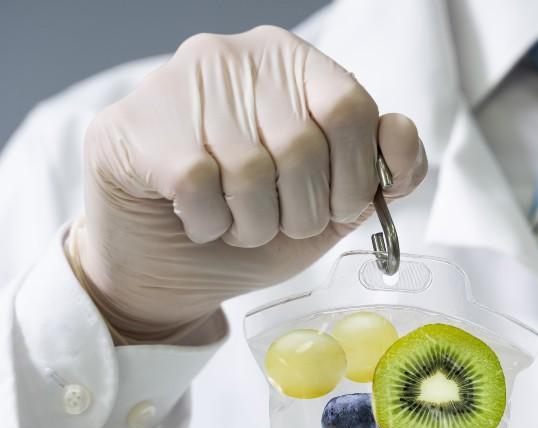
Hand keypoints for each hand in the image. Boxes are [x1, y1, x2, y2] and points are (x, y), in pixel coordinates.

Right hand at [72, 26, 426, 342]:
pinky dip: (209, 225)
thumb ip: (381, 172)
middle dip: (303, 212)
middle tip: (280, 224)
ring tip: (238, 223)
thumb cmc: (255, 221)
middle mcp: (239, 57)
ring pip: (250, 171)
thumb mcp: (333, 203)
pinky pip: (197, 186)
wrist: (165, 261)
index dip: (356, 175)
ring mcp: (183, 84)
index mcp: (296, 64)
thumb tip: (400, 133)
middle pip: (303, 145)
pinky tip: (199, 221)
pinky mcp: (138, 125)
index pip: (351, 107)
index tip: (340, 208)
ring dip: (254, 225)